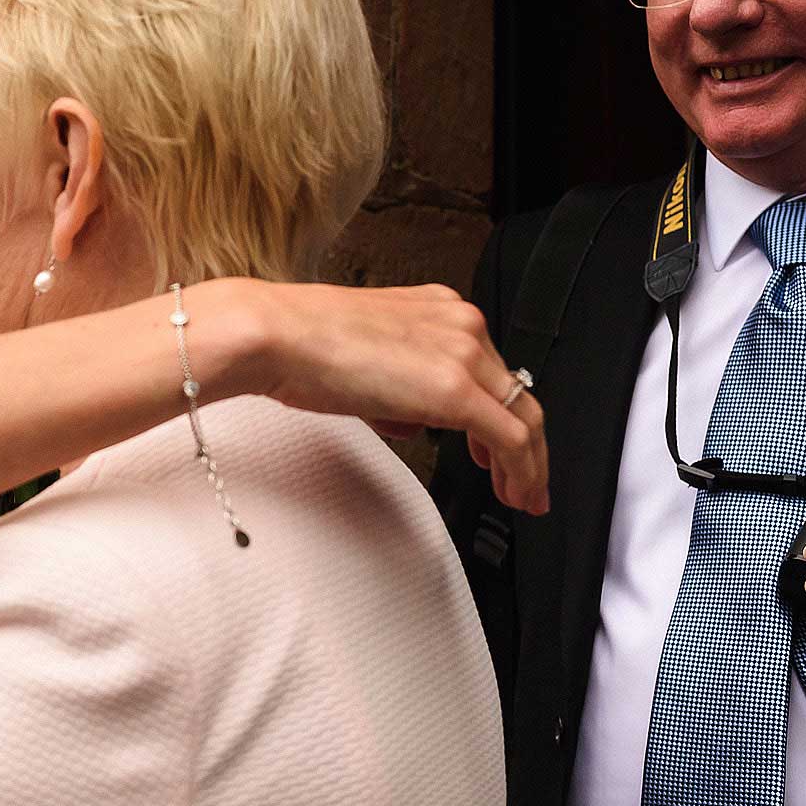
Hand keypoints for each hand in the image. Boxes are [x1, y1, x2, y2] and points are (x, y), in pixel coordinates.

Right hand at [251, 281, 548, 514]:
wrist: (276, 335)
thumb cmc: (299, 344)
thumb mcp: (364, 359)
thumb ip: (398, 389)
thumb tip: (410, 421)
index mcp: (440, 309)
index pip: (491, 368)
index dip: (502, 413)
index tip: (496, 447)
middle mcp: (461, 325)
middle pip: (516, 392)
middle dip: (527, 444)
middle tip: (523, 481)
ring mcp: (462, 354)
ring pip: (525, 416)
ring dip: (529, 464)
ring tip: (522, 496)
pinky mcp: (457, 389)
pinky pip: (511, 438)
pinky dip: (522, 470)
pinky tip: (515, 493)